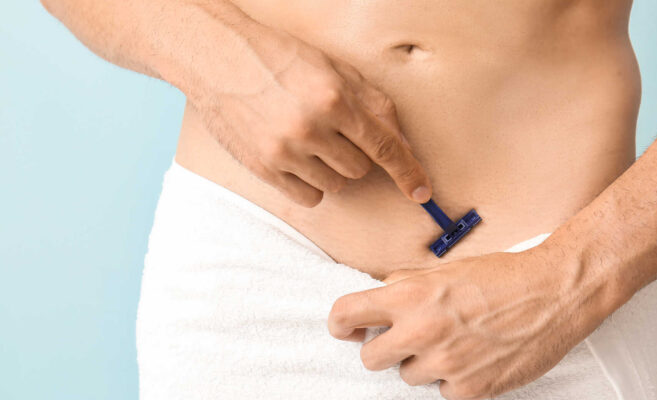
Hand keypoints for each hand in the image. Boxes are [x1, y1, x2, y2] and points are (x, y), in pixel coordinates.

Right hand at [182, 20, 431, 206]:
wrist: (218, 58)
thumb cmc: (280, 58)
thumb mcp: (334, 68)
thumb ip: (373, 104)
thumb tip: (404, 144)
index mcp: (333, 98)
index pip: (385, 146)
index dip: (408, 172)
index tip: (422, 192)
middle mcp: (311, 128)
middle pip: (361, 169)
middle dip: (356, 153)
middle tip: (334, 131)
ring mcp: (285, 151)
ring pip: (337, 184)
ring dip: (333, 168)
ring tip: (310, 139)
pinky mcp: (264, 168)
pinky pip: (309, 196)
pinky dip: (311, 183)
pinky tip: (297, 157)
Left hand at [328, 247, 617, 399]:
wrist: (553, 293)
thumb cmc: (500, 275)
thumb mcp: (444, 269)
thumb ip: (405, 285)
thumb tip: (376, 298)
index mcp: (409, 295)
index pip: (345, 315)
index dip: (341, 324)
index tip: (349, 329)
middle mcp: (421, 331)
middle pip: (369, 358)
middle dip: (385, 349)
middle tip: (410, 338)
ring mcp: (445, 364)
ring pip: (407, 377)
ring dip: (423, 364)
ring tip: (455, 342)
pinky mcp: (469, 390)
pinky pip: (442, 392)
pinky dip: (455, 379)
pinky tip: (475, 357)